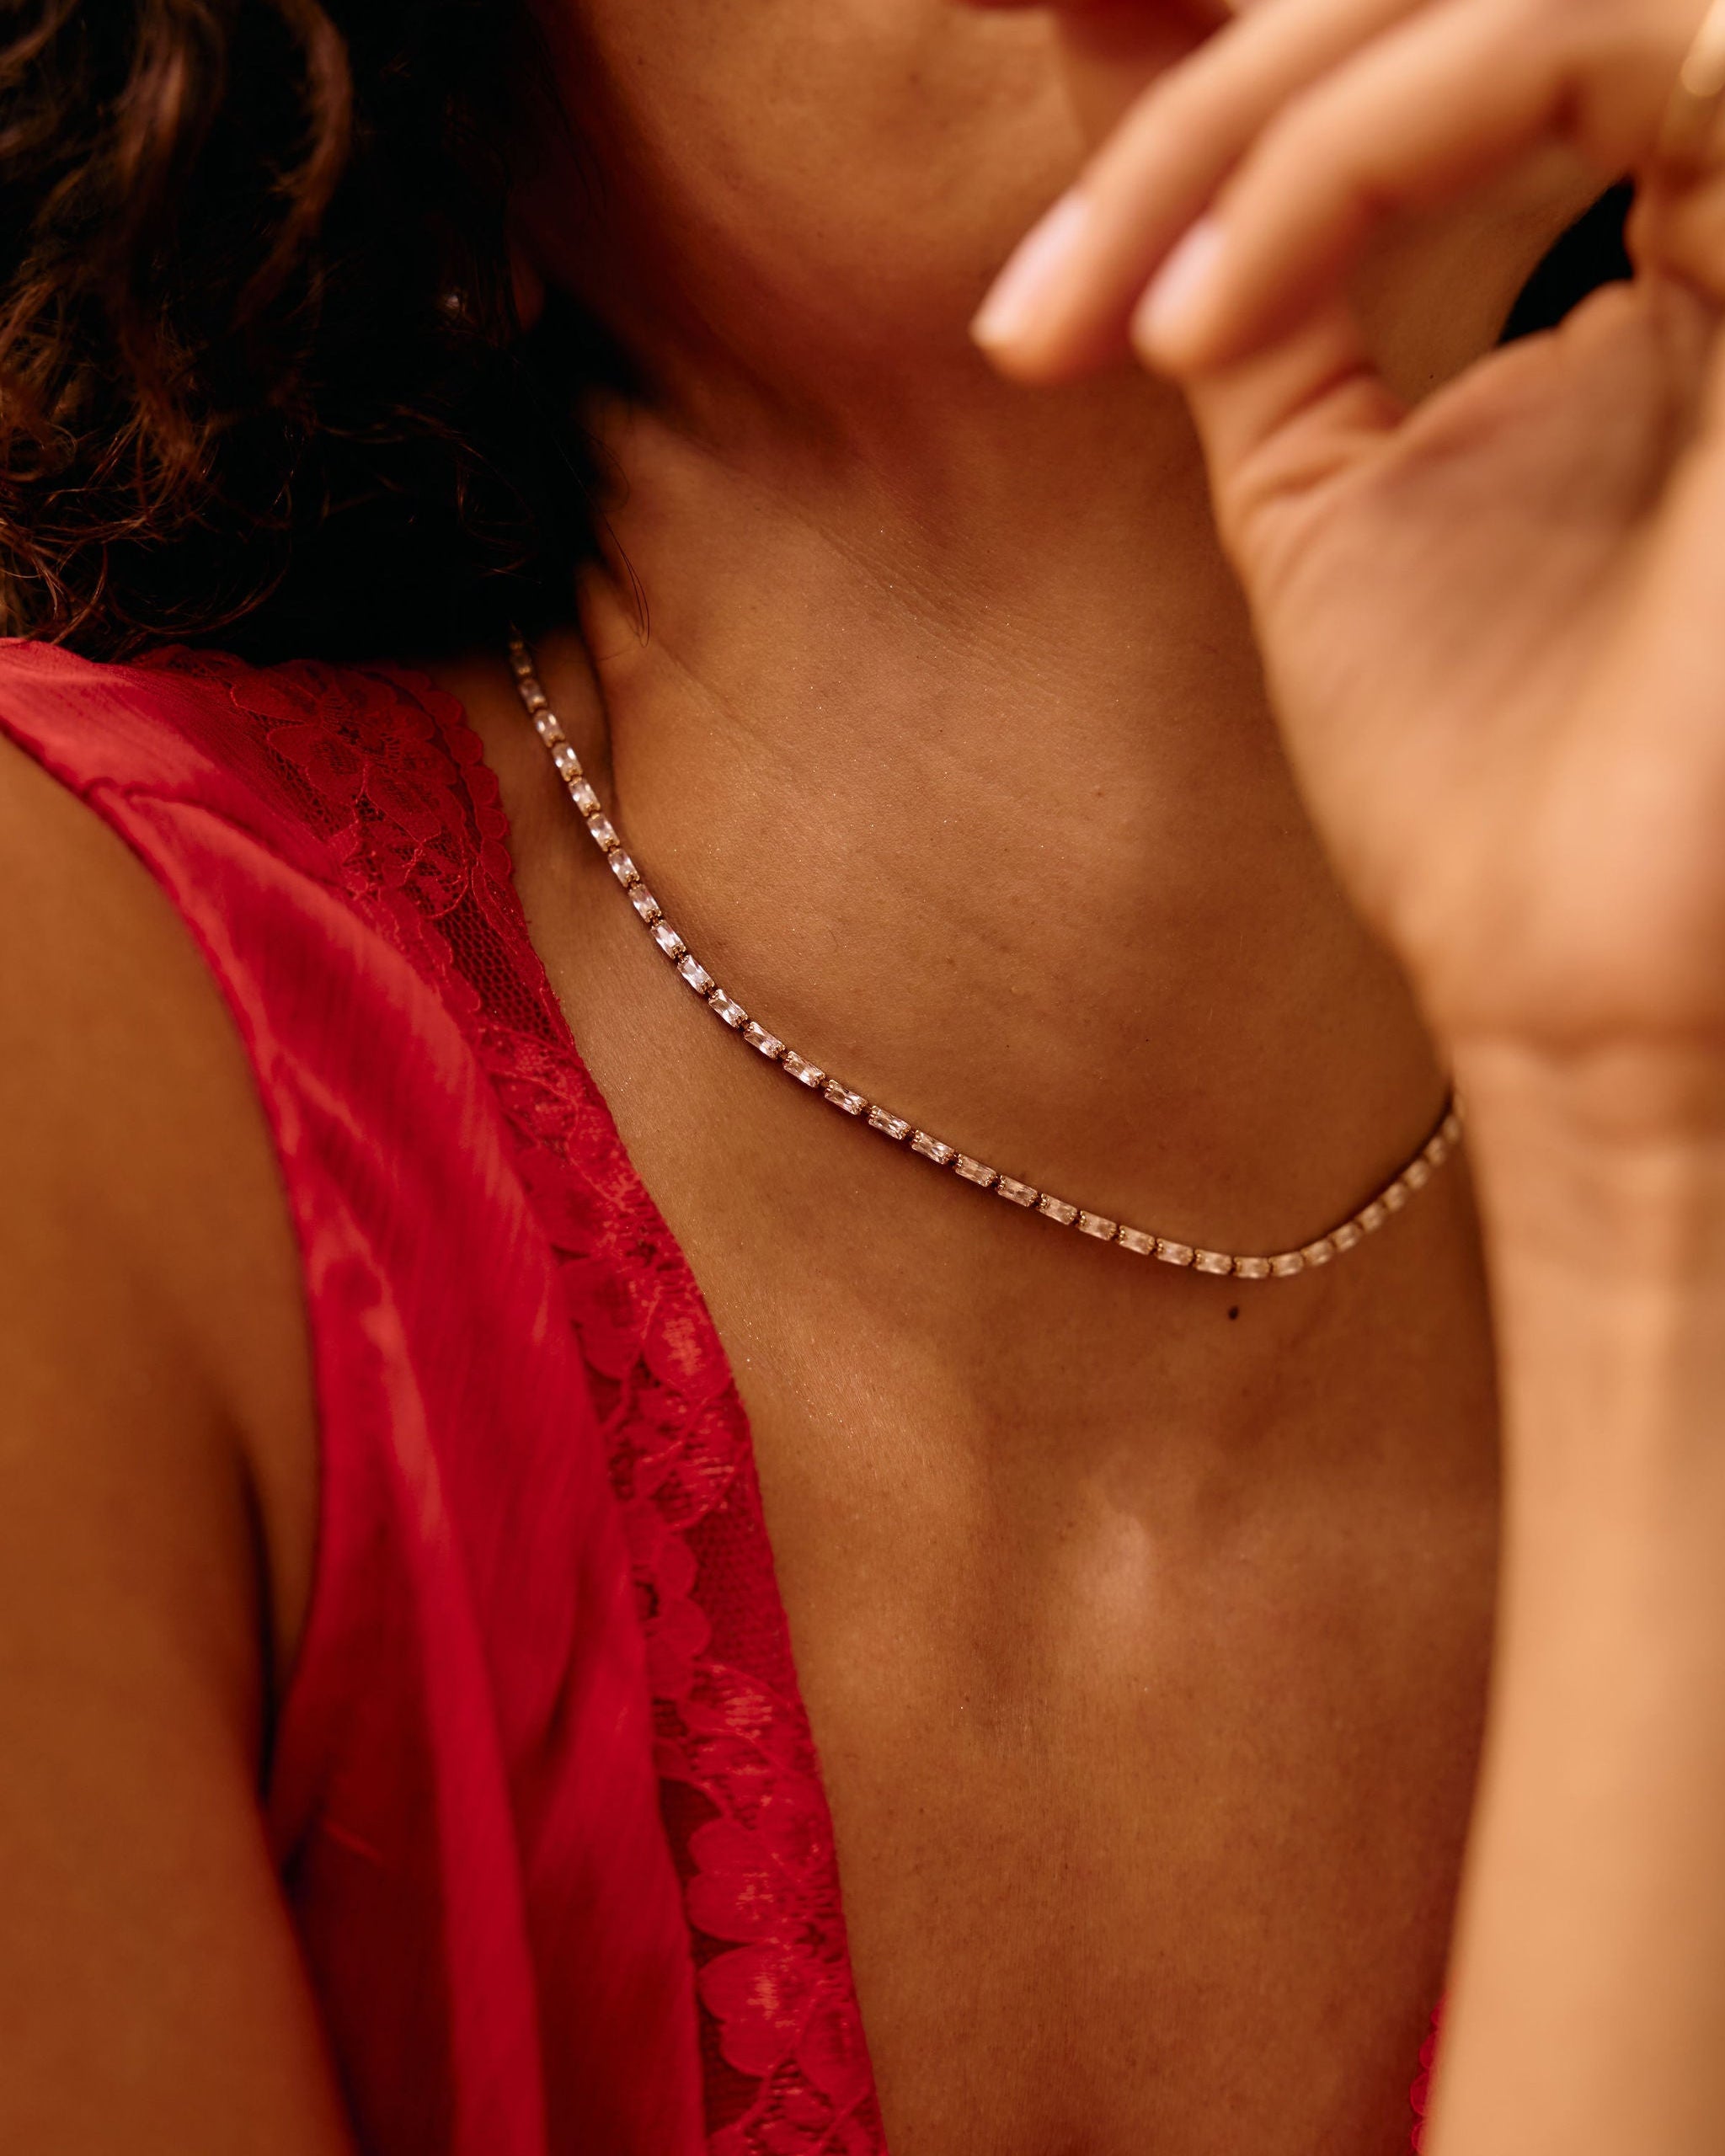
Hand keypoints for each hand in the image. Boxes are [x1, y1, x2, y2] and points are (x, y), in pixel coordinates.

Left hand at [975, 0, 1724, 1121]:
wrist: (1579, 983)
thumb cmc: (1471, 777)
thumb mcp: (1314, 480)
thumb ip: (1249, 265)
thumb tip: (1111, 42)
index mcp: (1671, 228)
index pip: (1439, 20)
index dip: (1221, 26)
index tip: (1012, 25)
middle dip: (1201, 59)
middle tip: (1007, 130)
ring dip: (1231, 125)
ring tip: (1084, 324)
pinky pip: (1572, 44)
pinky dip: (1333, 159)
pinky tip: (1184, 333)